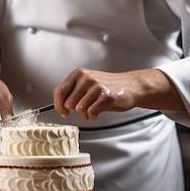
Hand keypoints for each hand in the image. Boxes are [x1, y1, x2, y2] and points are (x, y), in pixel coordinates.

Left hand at [53, 67, 184, 119]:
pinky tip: (98, 112)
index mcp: (79, 74)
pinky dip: (93, 116)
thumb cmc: (109, 86)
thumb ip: (74, 91)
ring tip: (93, 110)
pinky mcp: (105, 97)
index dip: (58, 105)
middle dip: (75, 111)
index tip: (62, 112)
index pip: (60, 91)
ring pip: (79, 110)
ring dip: (85, 115)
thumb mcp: (88, 83)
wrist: (131, 86)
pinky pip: (90, 113)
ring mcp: (96, 87)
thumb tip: (59, 105)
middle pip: (68, 103)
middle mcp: (86, 78)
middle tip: (85, 110)